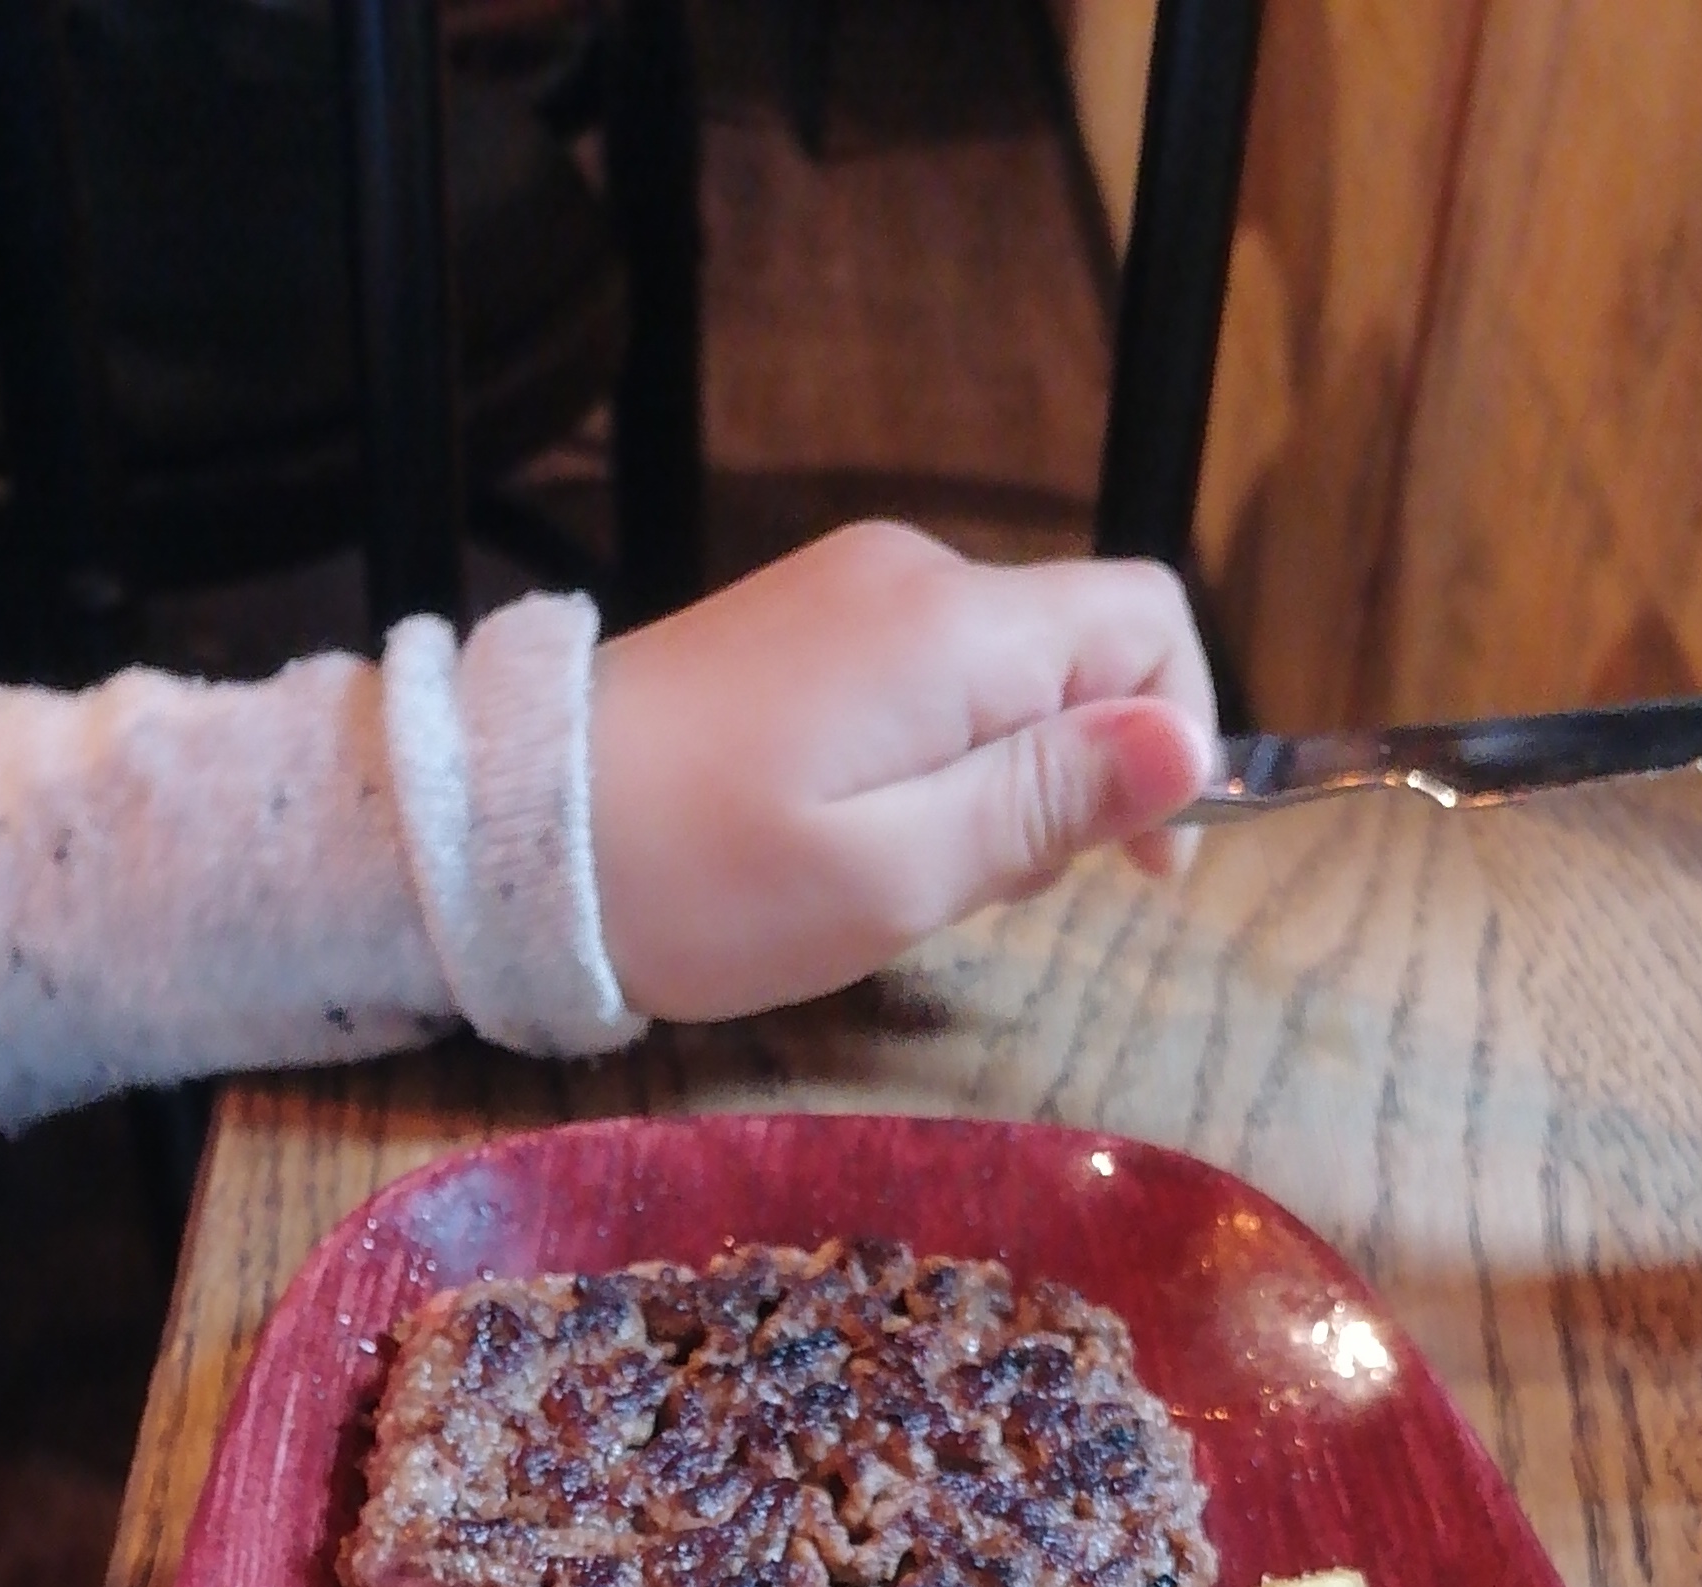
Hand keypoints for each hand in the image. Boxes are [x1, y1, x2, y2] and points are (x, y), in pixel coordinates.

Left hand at [588, 523, 1215, 1024]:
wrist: (512, 838)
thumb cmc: (703, 882)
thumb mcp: (894, 877)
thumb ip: (1047, 804)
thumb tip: (1189, 746)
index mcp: (951, 630)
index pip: (1146, 622)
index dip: (1179, 738)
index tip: (1140, 869)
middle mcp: (911, 577)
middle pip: (1077, 651)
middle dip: (1077, 777)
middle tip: (984, 894)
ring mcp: (848, 592)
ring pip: (1003, 675)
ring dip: (1001, 781)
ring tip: (903, 877)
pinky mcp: (800, 625)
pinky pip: (926, 680)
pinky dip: (935, 762)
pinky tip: (857, 838)